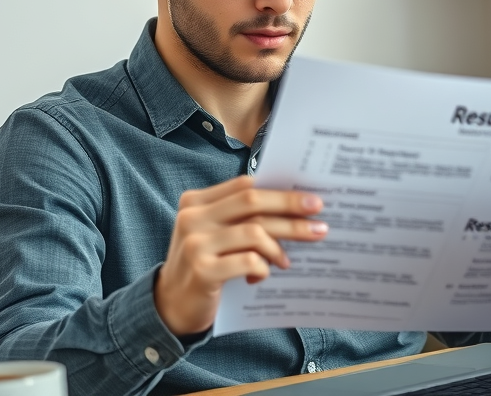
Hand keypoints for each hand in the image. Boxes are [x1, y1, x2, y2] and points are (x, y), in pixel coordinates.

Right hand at [154, 176, 327, 335]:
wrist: (171, 305)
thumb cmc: (203, 265)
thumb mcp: (215, 235)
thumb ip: (241, 218)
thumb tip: (294, 209)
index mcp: (196, 201)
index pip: (245, 185)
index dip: (281, 191)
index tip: (311, 200)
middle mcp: (192, 217)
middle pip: (252, 202)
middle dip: (291, 209)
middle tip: (319, 221)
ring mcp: (195, 243)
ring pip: (254, 232)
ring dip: (279, 246)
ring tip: (287, 261)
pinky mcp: (202, 271)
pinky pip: (248, 261)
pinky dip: (263, 268)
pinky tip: (262, 276)